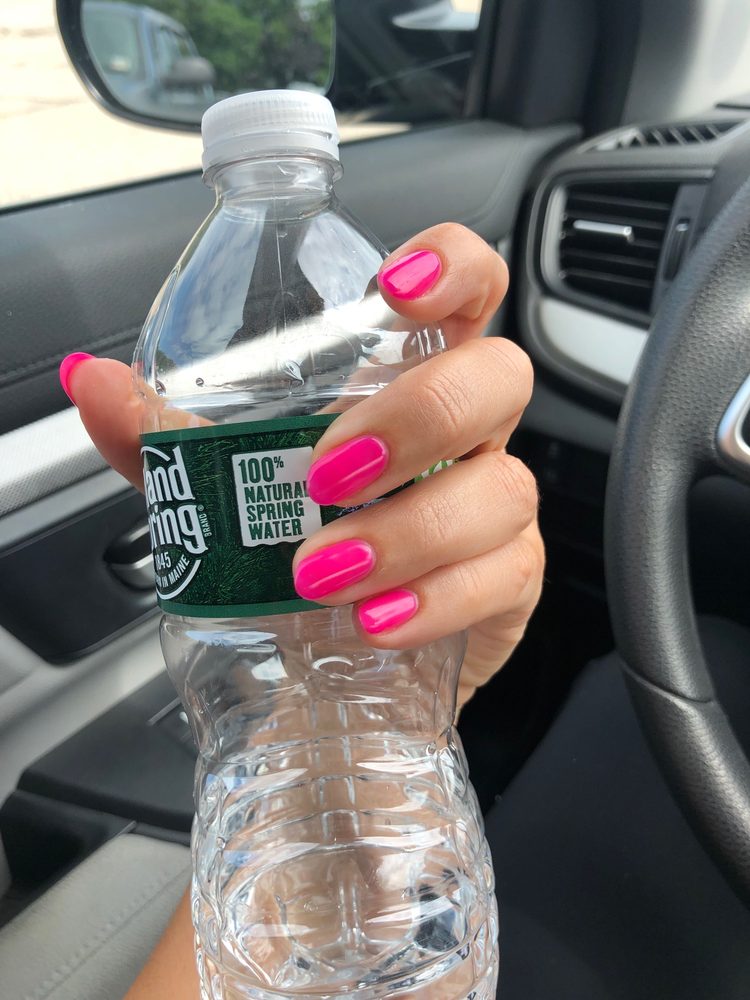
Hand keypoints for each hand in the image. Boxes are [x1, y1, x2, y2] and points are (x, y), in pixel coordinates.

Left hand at [63, 224, 542, 707]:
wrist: (332, 646)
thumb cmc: (294, 543)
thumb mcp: (223, 486)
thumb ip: (165, 437)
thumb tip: (91, 381)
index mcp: (407, 378)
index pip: (468, 286)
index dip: (451, 266)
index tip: (392, 289)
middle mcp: (466, 431)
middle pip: (496, 378)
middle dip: (417, 417)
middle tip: (326, 473)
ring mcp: (494, 504)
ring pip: (502, 488)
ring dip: (409, 530)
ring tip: (321, 572)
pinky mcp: (509, 580)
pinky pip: (502, 577)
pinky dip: (436, 600)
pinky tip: (375, 621)